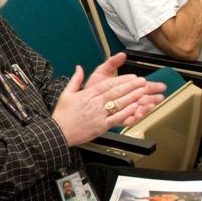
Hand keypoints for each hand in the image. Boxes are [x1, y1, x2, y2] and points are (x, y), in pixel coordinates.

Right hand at [50, 53, 166, 145]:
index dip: (122, 80)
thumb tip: (79, 68)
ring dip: (132, 97)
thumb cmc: (62, 115)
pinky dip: (126, 112)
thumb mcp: (66, 93)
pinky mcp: (101, 126)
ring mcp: (99, 115)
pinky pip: (116, 118)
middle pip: (116, 92)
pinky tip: (134, 108)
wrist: (59, 132)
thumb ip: (75, 79)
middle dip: (131, 86)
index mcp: (87, 94)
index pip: (108, 84)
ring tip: (143, 92)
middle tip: (142, 81)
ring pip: (119, 104)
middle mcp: (95, 104)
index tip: (131, 76)